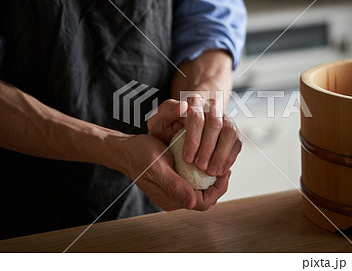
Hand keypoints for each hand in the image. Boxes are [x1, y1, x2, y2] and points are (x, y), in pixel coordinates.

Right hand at [115, 134, 230, 210]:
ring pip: (200, 188)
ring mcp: (174, 189)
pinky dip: (202, 171)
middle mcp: (174, 198)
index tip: (225, 171)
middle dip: (217, 183)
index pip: (203, 203)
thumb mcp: (157, 167)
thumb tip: (192, 202)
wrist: (125, 149)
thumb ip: (174, 185)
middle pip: (205, 197)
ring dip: (211, 176)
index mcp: (171, 199)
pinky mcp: (173, 180)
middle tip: (224, 164)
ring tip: (217, 160)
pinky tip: (205, 157)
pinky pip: (193, 180)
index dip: (218, 189)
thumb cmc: (139, 156)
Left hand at [148, 96, 242, 176]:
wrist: (182, 127)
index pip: (197, 116)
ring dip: (221, 154)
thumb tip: (182, 106)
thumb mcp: (159, 121)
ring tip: (211, 171)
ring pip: (229, 133)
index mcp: (194, 101)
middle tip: (200, 167)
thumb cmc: (170, 126)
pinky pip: (237, 143)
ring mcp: (225, 118)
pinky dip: (229, 158)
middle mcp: (212, 107)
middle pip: (215, 124)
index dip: (193, 139)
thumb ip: (165, 113)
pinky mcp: (233, 131)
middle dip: (208, 148)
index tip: (187, 158)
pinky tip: (220, 171)